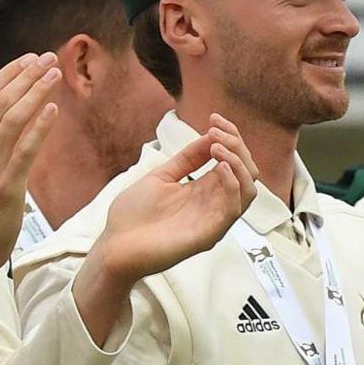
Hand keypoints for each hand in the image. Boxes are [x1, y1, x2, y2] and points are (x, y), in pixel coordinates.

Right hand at [0, 54, 62, 296]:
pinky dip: (39, 127)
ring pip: (11, 119)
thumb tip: (1, 114)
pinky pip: (24, 150)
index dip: (7, 74)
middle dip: (25, 75)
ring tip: (55, 75)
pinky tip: (53, 110)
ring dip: (35, 93)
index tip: (28, 59)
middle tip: (48, 57)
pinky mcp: (4, 187)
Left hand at [68, 117, 255, 345]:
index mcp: (205, 191)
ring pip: (249, 189)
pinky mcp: (209, 234)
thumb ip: (186, 160)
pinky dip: (232, 183)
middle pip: (247, 172)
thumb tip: (209, 136)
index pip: (234, 162)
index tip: (214, 118)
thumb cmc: (132, 216)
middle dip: (237, 146)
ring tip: (217, 147)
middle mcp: (215, 204)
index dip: (230, 137)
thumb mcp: (161, 177)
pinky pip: (234, 208)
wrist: (114, 247)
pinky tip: (218, 166)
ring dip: (238, 162)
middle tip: (216, 131)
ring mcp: (214, 220)